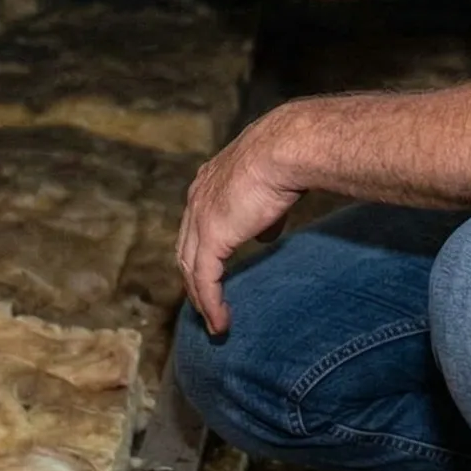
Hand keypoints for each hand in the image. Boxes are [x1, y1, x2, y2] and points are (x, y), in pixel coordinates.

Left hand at [177, 104, 307, 335]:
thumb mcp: (269, 186)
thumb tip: (265, 236)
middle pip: (185, 250)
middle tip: (204, 305)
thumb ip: (263, 214)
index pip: (194, 227)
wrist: (285, 148)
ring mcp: (200, 218)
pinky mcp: (212, 237)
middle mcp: (196, 199)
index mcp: (206, 183)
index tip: (209, 275)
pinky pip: (205, 280)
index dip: (200, 253)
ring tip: (212, 322)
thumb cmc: (285, 158)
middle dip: (193, 280)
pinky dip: (210, 304)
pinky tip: (220, 322)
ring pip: (190, 269)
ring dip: (200, 299)